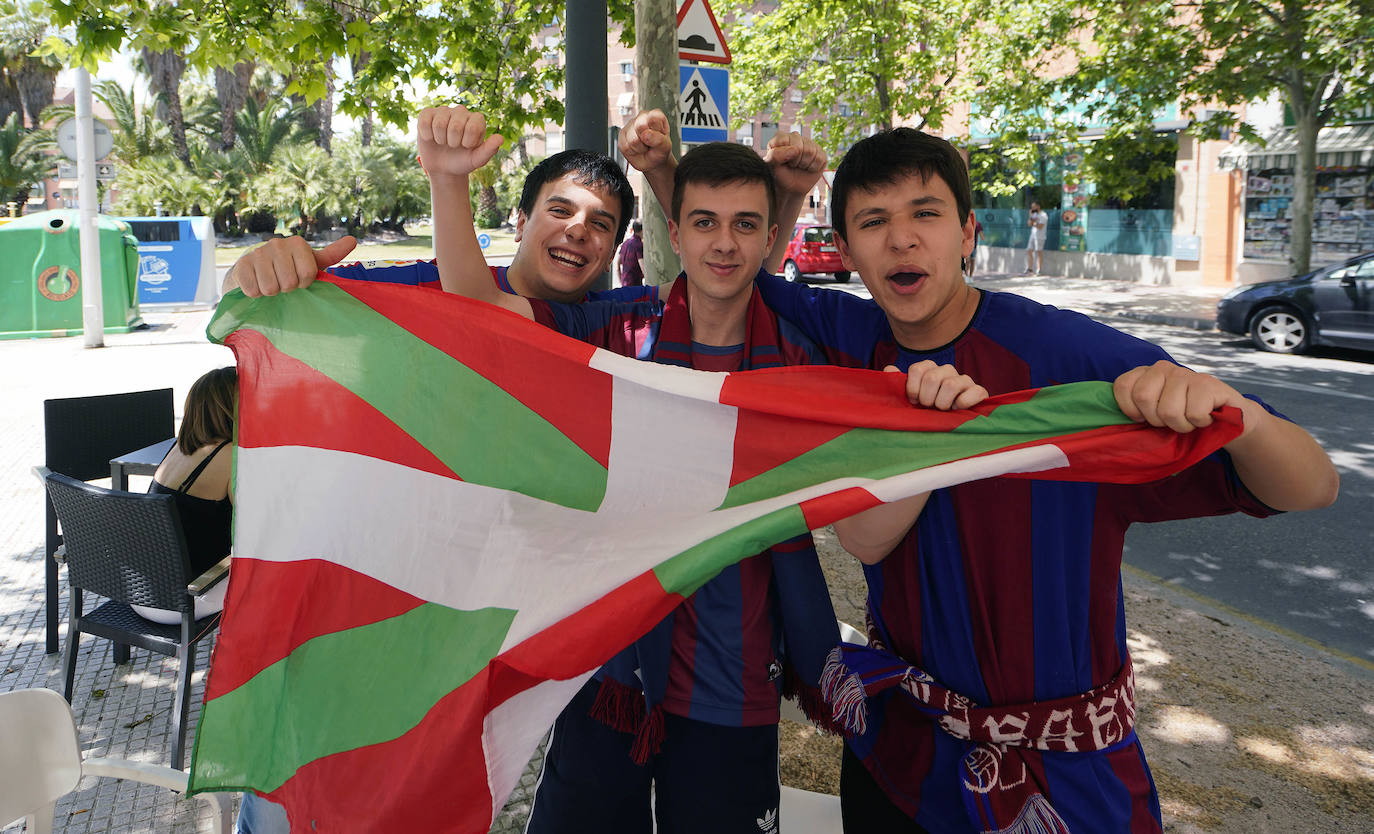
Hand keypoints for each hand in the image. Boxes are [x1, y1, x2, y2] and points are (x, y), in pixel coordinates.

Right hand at [226, 235, 356, 297]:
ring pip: (271, 288)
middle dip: (287, 288)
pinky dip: (256, 293)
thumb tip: (353, 240)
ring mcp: (257, 253)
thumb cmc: (288, 267)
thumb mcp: (311, 261)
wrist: (252, 270)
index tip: (300, 279)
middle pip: (290, 283)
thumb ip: (331, 254)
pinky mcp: (241, 265)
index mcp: (297, 243)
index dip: (304, 283)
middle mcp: (277, 244)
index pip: (308, 274)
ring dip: (271, 292)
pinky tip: (256, 283)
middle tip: (282, 282)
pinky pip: (253, 291)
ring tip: (269, 282)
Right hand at [417, 106, 503, 179]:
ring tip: (443, 142)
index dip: (467, 142)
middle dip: (453, 142)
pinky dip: (426, 134)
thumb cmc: (463, 161)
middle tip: (453, 146)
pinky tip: (431, 137)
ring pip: (439, 124)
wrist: (444, 168)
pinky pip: (424, 121)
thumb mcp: (477, 160)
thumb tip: (500, 139)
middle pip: (455, 126)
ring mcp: (444, 111)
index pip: (472, 127)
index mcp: (477, 119)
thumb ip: (489, 150)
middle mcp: (461, 111)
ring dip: (440, 139)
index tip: (467, 147)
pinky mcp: (427, 114)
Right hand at [618, 109, 673, 173]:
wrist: (652, 161)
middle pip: (640, 127)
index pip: (653, 118)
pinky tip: (637, 149)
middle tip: (651, 143)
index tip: (659, 137)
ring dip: (640, 148)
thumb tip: (645, 134)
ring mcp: (630, 125)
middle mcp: (642, 117)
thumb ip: (659, 139)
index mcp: (655, 116)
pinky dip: (632, 152)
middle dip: (646, 140)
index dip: (656, 131)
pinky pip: (625, 146)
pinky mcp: (622, 135)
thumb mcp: (665, 147)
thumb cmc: (659, 150)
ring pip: (632, 139)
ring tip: (644, 147)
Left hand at [763, 131, 825, 197]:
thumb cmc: (778, 174)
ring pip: (811, 151)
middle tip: (791, 165)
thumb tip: (796, 149)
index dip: (784, 154)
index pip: (785, 140)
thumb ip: (775, 155)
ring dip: (804, 164)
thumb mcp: (770, 165)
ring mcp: (810, 144)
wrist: (790, 188)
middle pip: (800, 146)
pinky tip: (808, 168)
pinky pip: (820, 158)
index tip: (782, 161)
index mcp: (781, 137)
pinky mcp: (820, 153)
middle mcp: (796, 137)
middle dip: (795, 161)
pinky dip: (813, 167)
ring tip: (799, 166)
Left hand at [887, 360, 987, 409]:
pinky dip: (961, 404)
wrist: (952, 425)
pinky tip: (957, 409)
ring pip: (950, 384)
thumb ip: (898, 384)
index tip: (914, 400)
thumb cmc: (927, 410)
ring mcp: (964, 379)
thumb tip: (889, 369)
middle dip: (927, 398)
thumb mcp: (909, 399)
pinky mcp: (979, 391)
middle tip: (929, 407)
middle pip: (932, 377)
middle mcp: (947, 370)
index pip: (917, 369)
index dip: (913, 388)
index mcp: (930, 369)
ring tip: (942, 410)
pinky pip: (972, 392)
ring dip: (942, 403)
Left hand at [1113, 360, 1250, 434]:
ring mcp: (1185, 373)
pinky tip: (1206, 415)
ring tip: (1190, 419)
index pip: (1122, 387)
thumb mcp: (1154, 413)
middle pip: (1143, 398)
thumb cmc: (1183, 417)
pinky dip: (1200, 422)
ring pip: (1169, 410)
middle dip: (1158, 420)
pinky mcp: (1208, 383)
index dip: (1131, 411)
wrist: (1227, 417)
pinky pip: (1193, 413)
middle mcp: (1162, 368)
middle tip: (1172, 420)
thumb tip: (1110, 422)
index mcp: (1144, 374)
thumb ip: (1135, 411)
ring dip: (1181, 425)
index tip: (1145, 419)